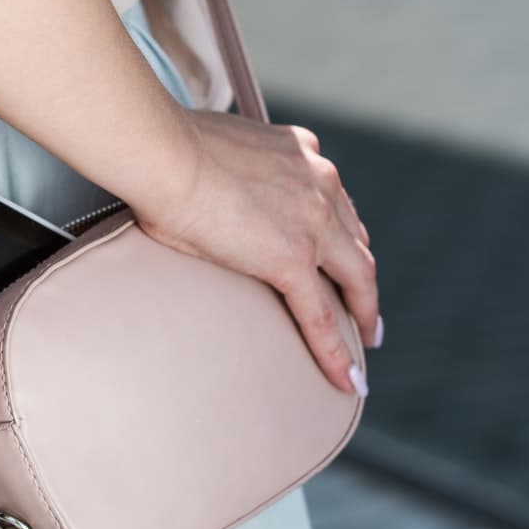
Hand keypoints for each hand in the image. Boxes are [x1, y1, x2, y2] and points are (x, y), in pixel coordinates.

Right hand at [138, 110, 381, 396]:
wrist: (162, 152)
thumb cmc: (164, 150)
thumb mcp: (215, 150)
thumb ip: (228, 171)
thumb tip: (195, 188)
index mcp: (300, 153)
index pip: (332, 200)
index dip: (339, 231)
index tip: (338, 252)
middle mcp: (319, 182)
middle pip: (355, 239)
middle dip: (363, 275)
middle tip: (365, 307)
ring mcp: (312, 222)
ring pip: (356, 276)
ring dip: (364, 311)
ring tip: (365, 340)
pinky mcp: (292, 258)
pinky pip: (320, 315)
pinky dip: (336, 349)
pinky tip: (345, 378)